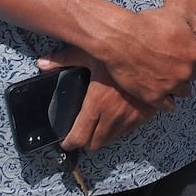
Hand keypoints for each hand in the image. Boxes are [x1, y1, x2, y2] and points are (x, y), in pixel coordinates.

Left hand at [39, 48, 154, 152]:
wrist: (153, 52)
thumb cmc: (119, 51)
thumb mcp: (89, 52)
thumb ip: (64, 59)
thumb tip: (41, 62)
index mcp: (97, 104)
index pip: (79, 137)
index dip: (70, 142)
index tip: (67, 141)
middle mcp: (113, 115)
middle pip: (95, 144)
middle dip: (86, 141)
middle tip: (82, 132)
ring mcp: (131, 117)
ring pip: (112, 139)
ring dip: (104, 136)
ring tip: (99, 124)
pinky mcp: (146, 114)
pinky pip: (129, 130)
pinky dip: (121, 128)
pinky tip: (118, 116)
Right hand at [76, 5, 195, 110]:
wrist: (121, 38)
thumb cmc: (150, 23)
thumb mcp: (180, 15)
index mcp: (195, 53)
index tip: (185, 51)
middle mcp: (186, 72)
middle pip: (194, 75)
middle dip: (186, 68)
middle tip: (172, 61)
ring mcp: (170, 86)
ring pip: (184, 91)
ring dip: (178, 84)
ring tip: (166, 75)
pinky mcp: (154, 97)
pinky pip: (169, 105)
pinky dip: (166, 99)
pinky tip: (160, 89)